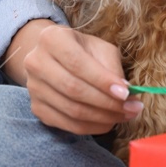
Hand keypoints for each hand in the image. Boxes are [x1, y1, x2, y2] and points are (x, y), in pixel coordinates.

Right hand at [3, 18, 144, 134]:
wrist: (54, 57)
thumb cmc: (82, 50)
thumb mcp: (99, 48)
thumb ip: (111, 67)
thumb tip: (125, 94)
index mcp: (51, 39)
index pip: (77, 63)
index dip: (102, 81)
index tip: (126, 93)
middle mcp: (36, 62)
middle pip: (73, 89)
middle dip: (107, 103)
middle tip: (132, 108)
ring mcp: (34, 88)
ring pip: (71, 110)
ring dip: (103, 117)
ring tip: (125, 115)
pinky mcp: (37, 108)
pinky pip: (67, 125)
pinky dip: (92, 127)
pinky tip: (108, 123)